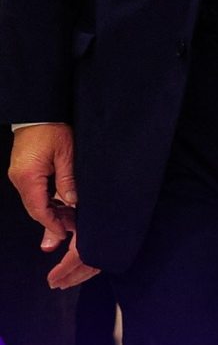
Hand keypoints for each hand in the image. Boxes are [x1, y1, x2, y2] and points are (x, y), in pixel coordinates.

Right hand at [8, 123, 100, 285]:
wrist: (38, 110)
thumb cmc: (53, 128)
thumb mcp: (66, 155)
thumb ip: (68, 181)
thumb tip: (72, 203)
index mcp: (29, 177)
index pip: (39, 210)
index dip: (53, 224)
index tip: (65, 234)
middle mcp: (19, 179)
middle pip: (35, 209)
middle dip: (52, 222)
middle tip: (70, 231)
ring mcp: (19, 175)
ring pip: (34, 202)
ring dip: (50, 212)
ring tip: (69, 220)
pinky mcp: (22, 171)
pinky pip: (33, 192)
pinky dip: (46, 201)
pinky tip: (60, 205)